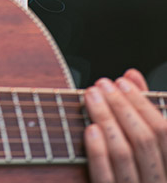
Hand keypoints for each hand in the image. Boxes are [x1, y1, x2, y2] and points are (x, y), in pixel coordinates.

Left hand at [84, 68, 166, 182]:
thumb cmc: (131, 168)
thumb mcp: (144, 143)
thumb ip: (141, 110)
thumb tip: (132, 75)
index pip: (164, 131)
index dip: (142, 103)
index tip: (121, 81)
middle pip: (143, 140)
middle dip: (121, 107)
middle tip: (101, 84)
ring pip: (124, 155)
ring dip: (106, 120)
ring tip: (90, 96)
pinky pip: (106, 178)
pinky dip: (97, 152)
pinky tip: (89, 129)